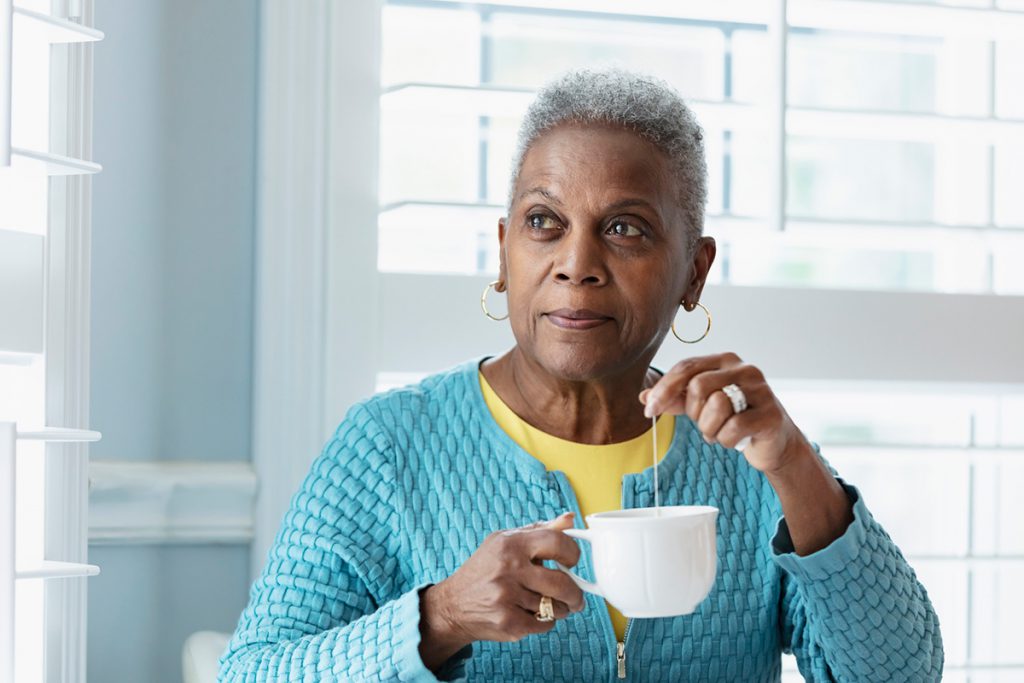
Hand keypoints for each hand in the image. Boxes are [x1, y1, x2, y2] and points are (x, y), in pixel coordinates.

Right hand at [418, 513, 584, 670]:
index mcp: (511, 543)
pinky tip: (532, 615)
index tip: (572, 562)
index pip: (558, 543)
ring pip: (556, 607)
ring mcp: (507, 597)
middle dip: (575, 594)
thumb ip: (540, 530)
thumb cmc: (485, 569)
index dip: (573, 553)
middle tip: (575, 597)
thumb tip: (570, 518)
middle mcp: (508, 568)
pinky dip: (545, 622)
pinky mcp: (507, 622)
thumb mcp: (506, 541)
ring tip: (548, 604)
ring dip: (559, 609)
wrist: (453, 605)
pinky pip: (545, 625)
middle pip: (562, 583)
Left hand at [639, 352, 808, 475]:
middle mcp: (745, 369)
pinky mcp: (770, 414)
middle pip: (698, 386)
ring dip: (710, 429)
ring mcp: (761, 390)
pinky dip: (726, 440)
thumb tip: (644, 397)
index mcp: (725, 361)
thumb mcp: (701, 406)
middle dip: (694, 413)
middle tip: (705, 424)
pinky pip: (733, 429)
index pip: (686, 367)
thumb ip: (675, 400)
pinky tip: (735, 440)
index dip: (664, 389)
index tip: (648, 410)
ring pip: (716, 406)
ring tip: (721, 432)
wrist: (773, 442)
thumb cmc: (735, 418)